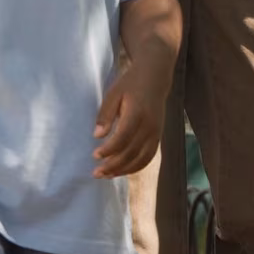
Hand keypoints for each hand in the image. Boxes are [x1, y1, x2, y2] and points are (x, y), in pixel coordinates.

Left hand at [92, 63, 167, 177]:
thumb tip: (97, 136)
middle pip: (131, 152)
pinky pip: (148, 157)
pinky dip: (135, 167)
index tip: (95, 155)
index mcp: (137, 113)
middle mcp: (149, 126)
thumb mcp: (113, 93)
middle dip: (113, 165)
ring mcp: (156, 132)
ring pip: (141, 159)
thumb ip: (105, 114)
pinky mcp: (158, 136)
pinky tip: (121, 170)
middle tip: (96, 172)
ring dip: (123, 170)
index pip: (123, 138)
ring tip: (107, 175)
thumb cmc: (130, 84)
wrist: (155, 78)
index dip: (109, 150)